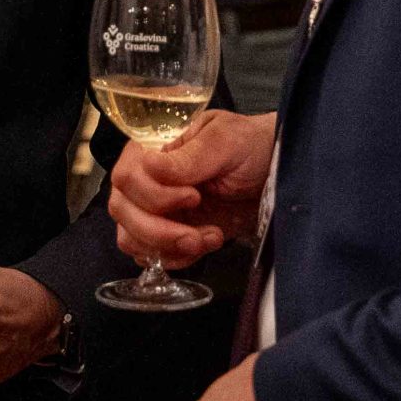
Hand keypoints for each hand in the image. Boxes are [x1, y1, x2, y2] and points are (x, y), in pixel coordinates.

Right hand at [109, 109, 275, 270]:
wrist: (278, 176)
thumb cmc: (251, 147)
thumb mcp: (225, 142)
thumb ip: (189, 157)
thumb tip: (149, 165)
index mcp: (152, 150)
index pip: (125, 177)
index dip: (153, 195)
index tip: (194, 196)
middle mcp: (146, 181)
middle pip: (122, 211)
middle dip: (159, 230)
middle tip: (199, 233)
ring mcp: (157, 211)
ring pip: (131, 239)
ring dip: (169, 247)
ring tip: (207, 238)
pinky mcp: (171, 235)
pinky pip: (152, 257)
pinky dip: (178, 259)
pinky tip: (208, 242)